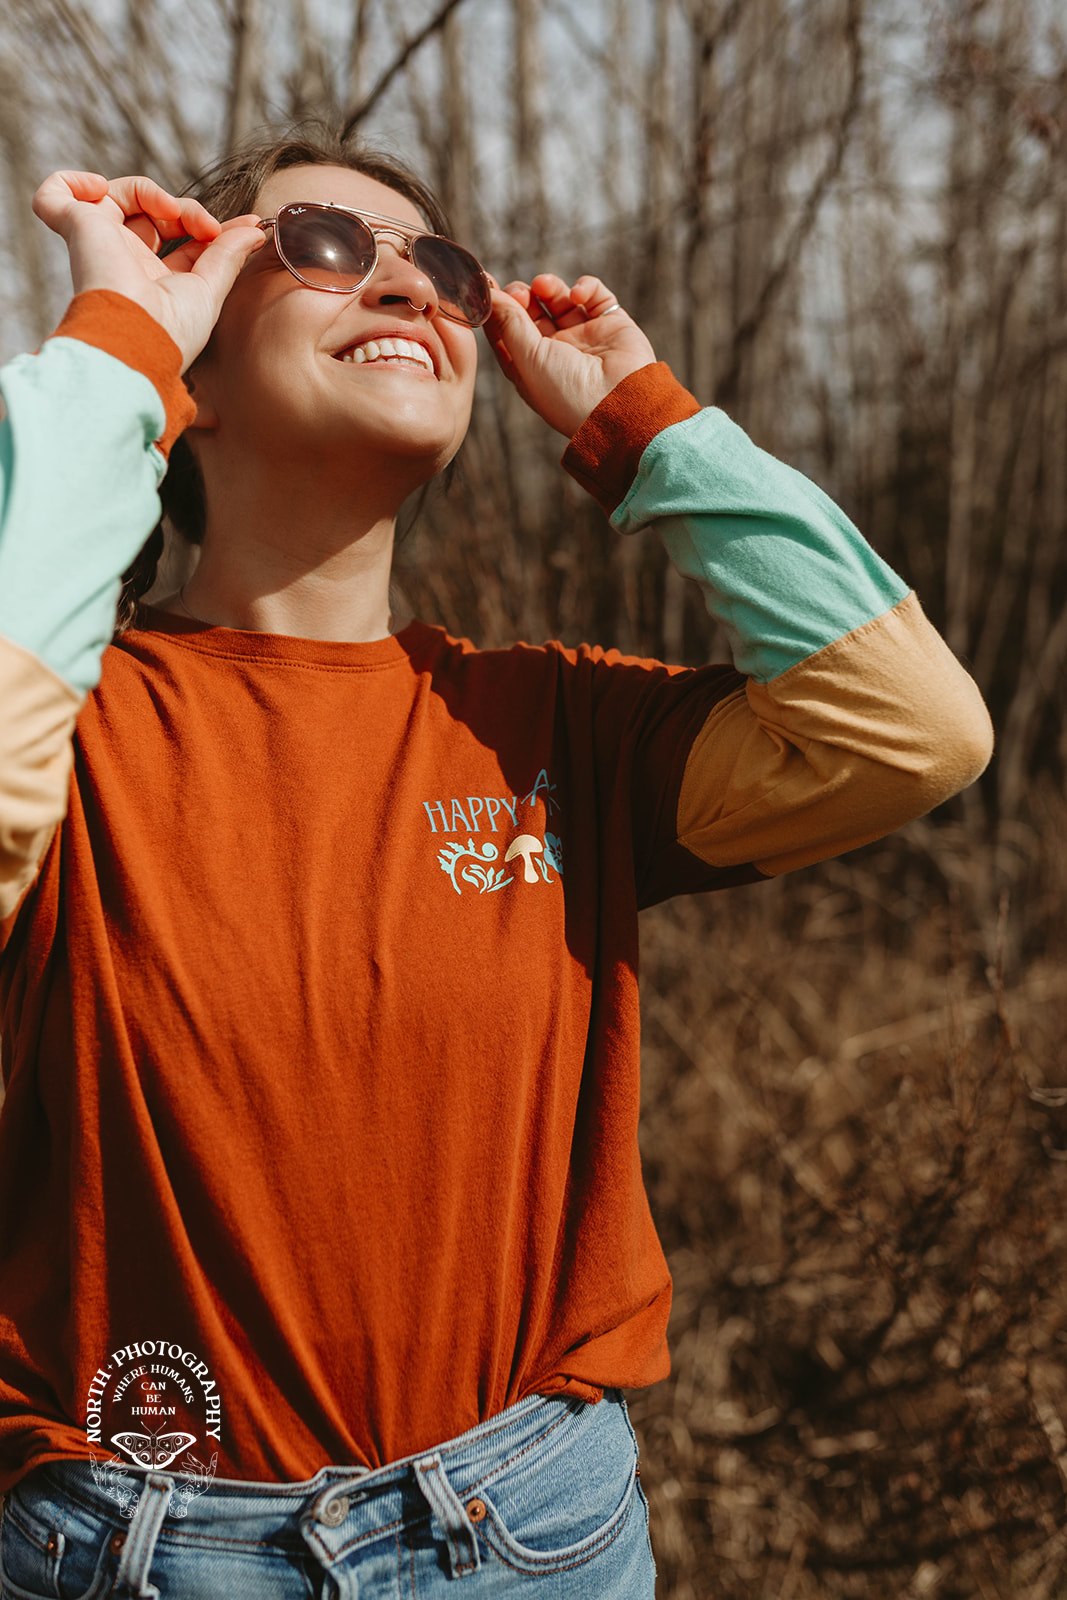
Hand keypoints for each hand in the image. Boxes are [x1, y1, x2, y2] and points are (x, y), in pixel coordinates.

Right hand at [32, 170, 265, 371]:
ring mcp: (98, 243)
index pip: (179, 239)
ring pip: (114, 194)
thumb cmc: (172, 330)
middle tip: (207, 228)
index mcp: (154, 279)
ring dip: (148, 190)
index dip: (205, 225)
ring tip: (169, 209)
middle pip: (150, 213)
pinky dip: (73, 181)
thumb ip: (229, 255)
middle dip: (184, 209)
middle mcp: (124, 260)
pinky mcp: (75, 228)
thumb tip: (255, 229)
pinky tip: (100, 188)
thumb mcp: (210, 289)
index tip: (247, 226)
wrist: (138, 339)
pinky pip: (55, 194)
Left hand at [484, 273, 655, 437]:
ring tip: (544, 286)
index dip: (496, 309)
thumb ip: (508, 322)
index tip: (486, 287)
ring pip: (560, 299)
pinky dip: (585, 287)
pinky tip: (578, 295)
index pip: (506, 332)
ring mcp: (583, 337)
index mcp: (531, 367)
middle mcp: (556, 352)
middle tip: (521, 293)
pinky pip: (594, 295)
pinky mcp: (610, 324)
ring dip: (549, 286)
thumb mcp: (528, 358)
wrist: (621, 404)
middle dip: (522, 296)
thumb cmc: (568, 393)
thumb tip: (489, 294)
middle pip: (531, 311)